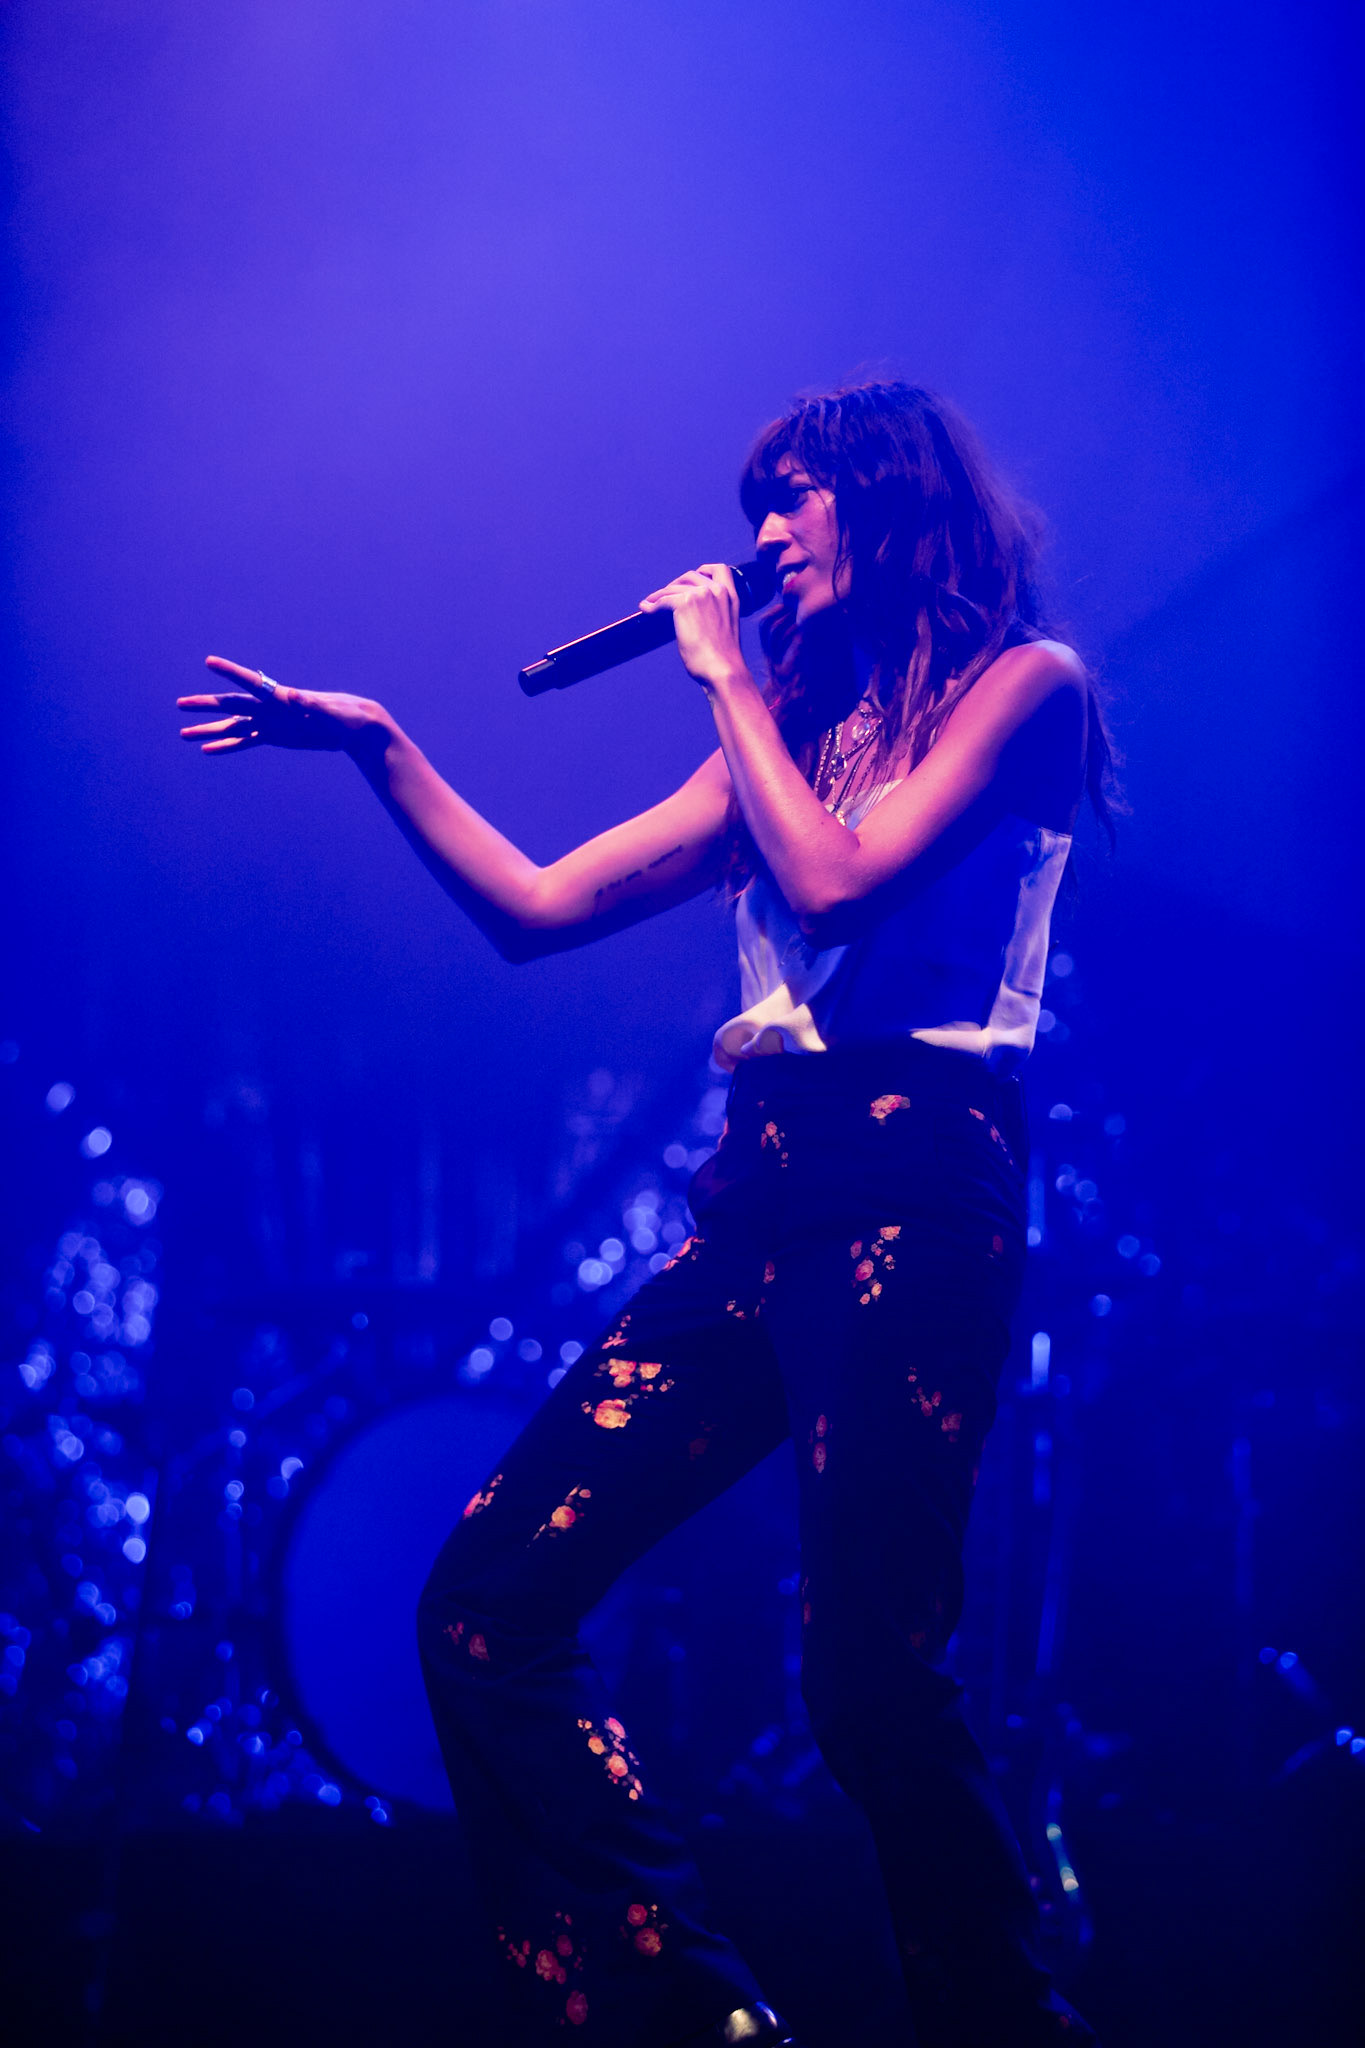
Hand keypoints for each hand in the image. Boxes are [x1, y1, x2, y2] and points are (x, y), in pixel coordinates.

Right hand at [178, 658, 393, 756]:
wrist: (354, 726)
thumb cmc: (346, 715)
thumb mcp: (330, 710)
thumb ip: (311, 703)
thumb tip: (293, 695)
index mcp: (282, 697)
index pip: (252, 681)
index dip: (230, 671)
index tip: (209, 661)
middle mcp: (270, 707)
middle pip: (232, 704)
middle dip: (206, 704)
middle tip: (181, 704)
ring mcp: (269, 722)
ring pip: (232, 726)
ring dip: (208, 730)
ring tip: (183, 734)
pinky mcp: (273, 736)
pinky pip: (244, 742)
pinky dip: (226, 747)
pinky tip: (207, 750)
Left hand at [639, 563, 748, 690]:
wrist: (722, 669)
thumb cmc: (723, 658)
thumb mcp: (727, 627)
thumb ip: (716, 614)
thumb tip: (694, 613)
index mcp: (731, 596)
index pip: (720, 569)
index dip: (703, 571)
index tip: (692, 579)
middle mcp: (717, 591)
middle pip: (690, 576)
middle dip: (676, 584)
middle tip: (665, 595)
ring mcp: (700, 595)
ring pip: (674, 588)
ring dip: (660, 595)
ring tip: (651, 603)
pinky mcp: (684, 604)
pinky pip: (663, 600)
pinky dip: (652, 605)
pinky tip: (647, 609)